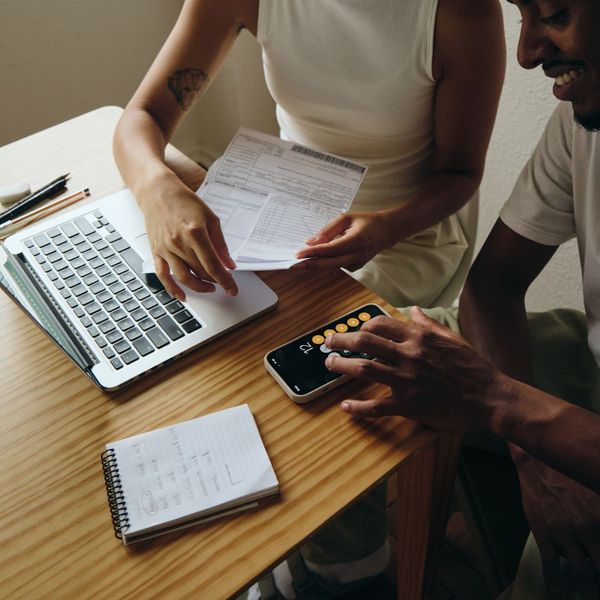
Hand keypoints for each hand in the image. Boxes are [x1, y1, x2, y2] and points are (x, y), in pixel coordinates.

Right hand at [139, 174, 236, 299]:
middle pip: (200, 272)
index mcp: (196, 233)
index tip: (233, 289)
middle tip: (223, 283)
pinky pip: (163, 275)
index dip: (225, 280)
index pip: (213, 265)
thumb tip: (229, 264)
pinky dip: (172, 288)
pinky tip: (182, 296)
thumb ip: (220, 244)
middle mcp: (179, 242)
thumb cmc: (184, 202)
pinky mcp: (156, 251)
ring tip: (209, 287)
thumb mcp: (210, 218)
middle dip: (215, 281)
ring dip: (198, 287)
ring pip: (184, 277)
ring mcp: (166, 248)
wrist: (157, 191)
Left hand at [293, 211, 393, 271]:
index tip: (298, 254)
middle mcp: (357, 255)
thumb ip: (328, 230)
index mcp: (357, 240)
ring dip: (316, 264)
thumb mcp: (347, 218)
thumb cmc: (366, 221)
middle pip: (330, 264)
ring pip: (332, 267)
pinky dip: (325, 263)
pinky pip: (336, 266)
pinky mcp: (355, 267)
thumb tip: (311, 241)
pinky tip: (315, 259)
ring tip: (300, 261)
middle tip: (293, 264)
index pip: (331, 250)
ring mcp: (357, 263)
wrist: (386, 231)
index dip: (314, 253)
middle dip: (310, 265)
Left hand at [324, 306, 503, 431]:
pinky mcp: (408, 404)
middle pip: (365, 342)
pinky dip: (359, 407)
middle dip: (341, 340)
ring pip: (364, 369)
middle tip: (328, 342)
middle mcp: (409, 355)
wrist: (489, 397)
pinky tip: (346, 406)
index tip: (355, 330)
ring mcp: (406, 380)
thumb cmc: (472, 367)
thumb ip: (428, 324)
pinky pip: (377, 406)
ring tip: (329, 364)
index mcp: (418, 338)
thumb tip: (413, 311)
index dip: (362, 325)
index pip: (380, 324)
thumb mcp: (452, 338)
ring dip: (342, 365)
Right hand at [514, 451, 599, 599]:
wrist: (539, 459)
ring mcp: (566, 534)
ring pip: (583, 575)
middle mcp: (588, 529)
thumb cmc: (570, 472)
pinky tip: (559, 595)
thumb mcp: (597, 493)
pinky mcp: (545, 534)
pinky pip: (552, 568)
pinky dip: (557, 587)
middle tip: (599, 592)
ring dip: (588, 591)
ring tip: (588, 597)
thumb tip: (599, 538)